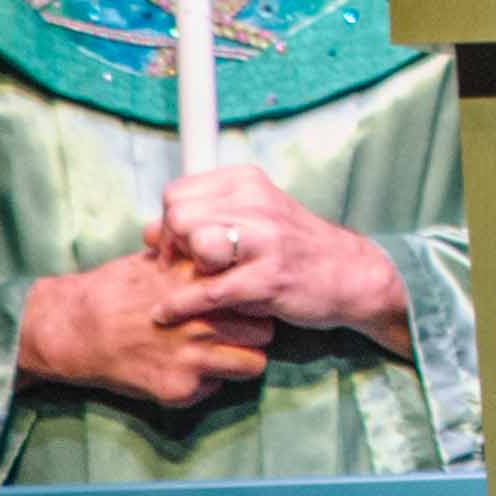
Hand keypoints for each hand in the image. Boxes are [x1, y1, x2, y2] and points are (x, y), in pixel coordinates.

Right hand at [16, 250, 272, 408]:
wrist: (75, 328)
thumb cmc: (118, 288)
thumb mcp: (163, 260)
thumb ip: (199, 259)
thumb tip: (231, 241)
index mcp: (204, 285)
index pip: (260, 293)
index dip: (257, 297)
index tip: (250, 301)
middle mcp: (205, 321)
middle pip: (266, 330)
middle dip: (255, 331)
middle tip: (238, 332)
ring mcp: (193, 358)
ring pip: (254, 364)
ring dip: (240, 360)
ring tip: (221, 354)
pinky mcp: (179, 389)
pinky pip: (215, 390)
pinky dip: (205, 383)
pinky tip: (183, 370)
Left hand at [154, 165, 414, 355]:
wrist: (349, 274)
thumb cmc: (292, 248)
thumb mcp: (251, 220)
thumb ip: (201, 220)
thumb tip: (146, 232)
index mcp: (249, 182)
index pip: (178, 193)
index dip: (166, 224)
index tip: (174, 248)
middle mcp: (258, 202)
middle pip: (180, 217)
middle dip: (170, 247)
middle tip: (176, 269)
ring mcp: (267, 239)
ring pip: (196, 245)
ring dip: (183, 271)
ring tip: (186, 285)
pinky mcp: (270, 277)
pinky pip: (209, 290)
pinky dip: (180, 305)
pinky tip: (167, 314)